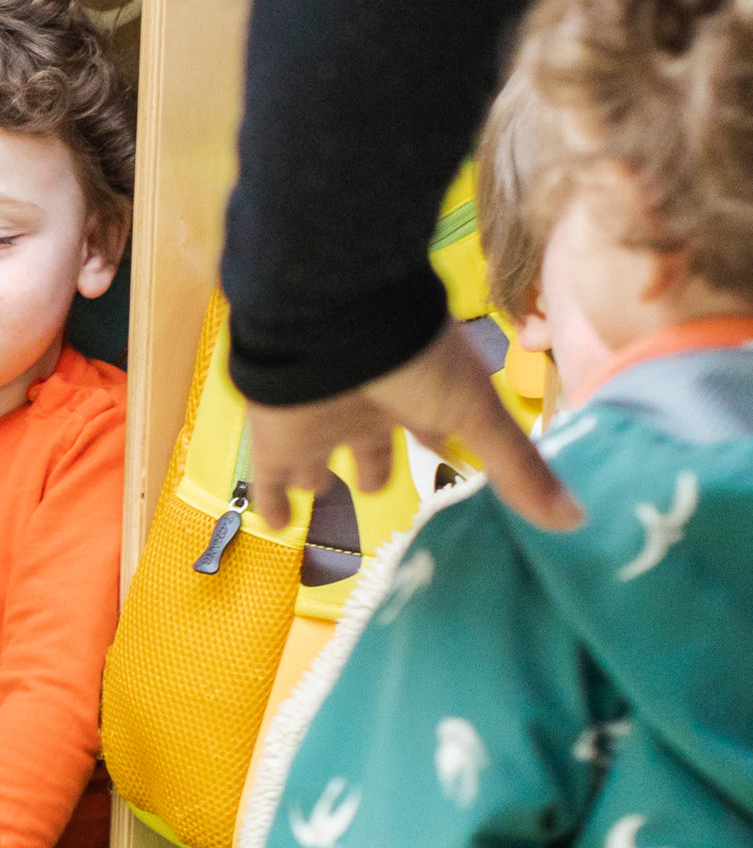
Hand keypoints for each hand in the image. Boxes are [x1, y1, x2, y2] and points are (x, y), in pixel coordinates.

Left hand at [246, 319, 577, 533]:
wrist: (337, 323)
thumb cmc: (415, 362)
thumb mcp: (476, 413)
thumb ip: (517, 467)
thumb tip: (574, 520)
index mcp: (419, 400)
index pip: (432, 430)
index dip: (439, 447)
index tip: (447, 464)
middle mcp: (369, 411)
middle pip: (372, 446)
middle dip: (375, 466)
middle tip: (378, 489)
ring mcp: (320, 423)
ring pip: (319, 460)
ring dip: (319, 479)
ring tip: (323, 497)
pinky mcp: (277, 439)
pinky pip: (271, 480)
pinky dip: (274, 504)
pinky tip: (276, 525)